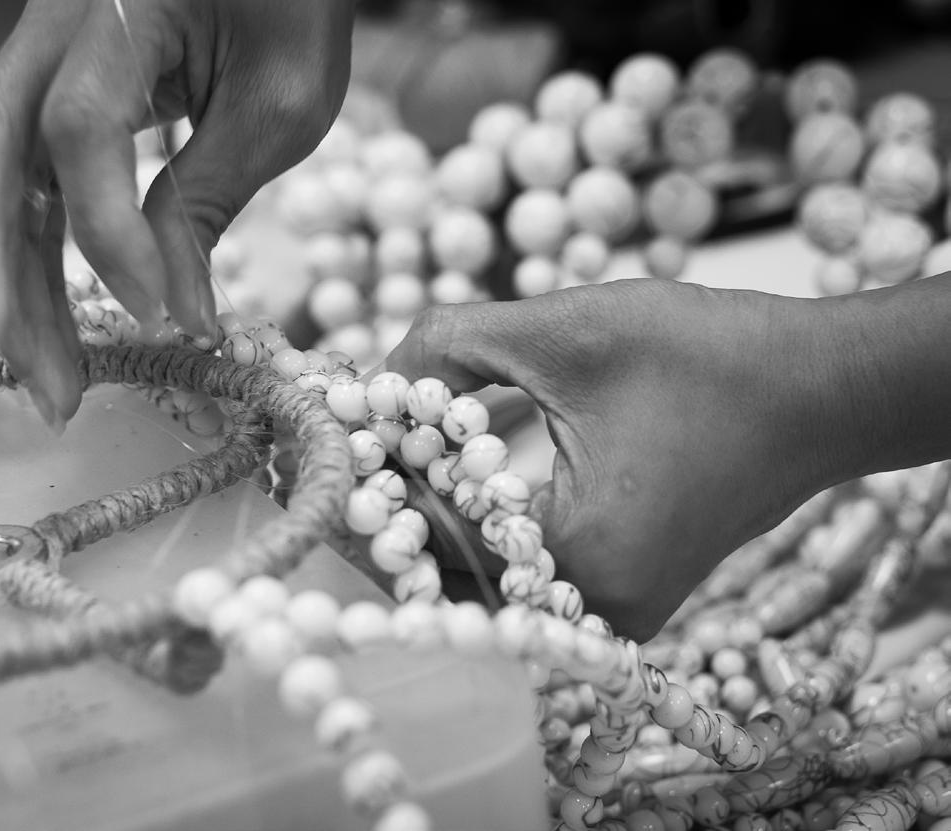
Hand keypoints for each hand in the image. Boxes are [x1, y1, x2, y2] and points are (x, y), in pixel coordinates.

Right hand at [0, 0, 352, 427]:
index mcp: (117, 9)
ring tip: (48, 386)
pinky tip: (43, 326)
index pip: (80, 126)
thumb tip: (176, 316)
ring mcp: (37, 61)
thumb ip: (209, 197)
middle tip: (43, 389)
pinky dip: (27, 257)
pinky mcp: (46, 96)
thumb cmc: (292, 10)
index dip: (109, 231)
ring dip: (6, 288)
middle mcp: (51, 30)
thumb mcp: (278, 102)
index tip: (157, 313)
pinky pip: (17, 181)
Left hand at [383, 279, 850, 639]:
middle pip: (448, 577)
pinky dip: (482, 523)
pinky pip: (525, 570)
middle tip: (354, 445)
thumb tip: (372, 380)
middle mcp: (593, 611)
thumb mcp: (568, 328)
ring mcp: (613, 610)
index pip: (429, 546)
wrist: (823, 390)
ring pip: (484, 577)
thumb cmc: (712, 357)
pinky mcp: (623, 589)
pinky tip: (451, 468)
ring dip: (435, 514)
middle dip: (394, 508)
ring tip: (393, 449)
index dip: (373, 488)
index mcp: (582, 562)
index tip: (335, 437)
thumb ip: (452, 344)